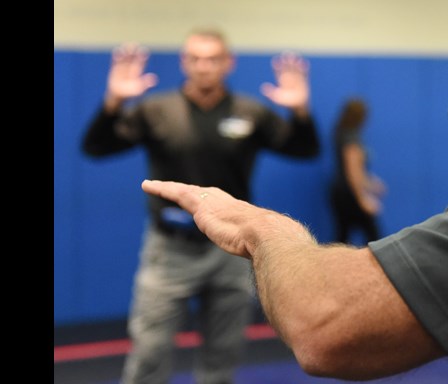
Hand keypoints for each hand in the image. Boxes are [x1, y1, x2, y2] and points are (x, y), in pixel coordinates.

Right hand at [105, 43, 158, 111]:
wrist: (118, 95)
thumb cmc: (130, 93)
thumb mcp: (138, 89)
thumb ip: (145, 84)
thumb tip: (154, 79)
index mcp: (137, 71)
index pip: (140, 61)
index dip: (142, 56)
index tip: (143, 50)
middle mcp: (130, 67)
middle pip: (132, 57)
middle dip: (133, 51)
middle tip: (134, 44)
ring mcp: (122, 67)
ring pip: (124, 57)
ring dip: (125, 52)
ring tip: (125, 46)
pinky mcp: (115, 69)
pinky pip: (115, 61)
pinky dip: (116, 56)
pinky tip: (117, 50)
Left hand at [141, 180, 309, 258]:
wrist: (273, 238)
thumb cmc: (280, 246)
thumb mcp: (276, 251)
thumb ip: (276, 256)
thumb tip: (288, 271)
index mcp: (245, 215)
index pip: (227, 206)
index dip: (219, 205)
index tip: (214, 204)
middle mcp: (229, 205)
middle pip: (206, 194)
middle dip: (194, 192)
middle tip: (183, 190)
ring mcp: (215, 206)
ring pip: (188, 192)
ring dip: (172, 189)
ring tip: (156, 186)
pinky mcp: (202, 210)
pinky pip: (178, 194)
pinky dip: (163, 189)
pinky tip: (149, 186)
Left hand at [260, 51, 310, 114]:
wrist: (298, 107)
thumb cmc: (287, 103)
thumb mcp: (277, 98)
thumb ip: (270, 93)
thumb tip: (263, 87)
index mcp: (282, 82)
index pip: (278, 72)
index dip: (277, 66)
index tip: (275, 60)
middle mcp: (289, 79)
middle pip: (287, 68)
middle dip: (286, 61)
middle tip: (285, 53)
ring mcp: (296, 79)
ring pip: (295, 69)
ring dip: (295, 62)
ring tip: (294, 55)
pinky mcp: (304, 81)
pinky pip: (304, 74)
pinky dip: (304, 68)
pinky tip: (304, 62)